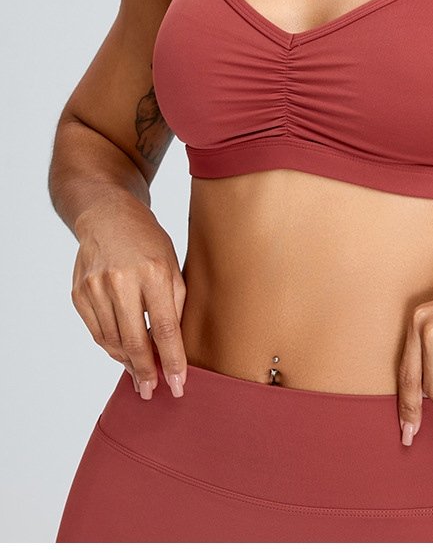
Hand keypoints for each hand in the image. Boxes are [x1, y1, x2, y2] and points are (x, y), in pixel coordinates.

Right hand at [71, 197, 187, 399]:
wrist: (108, 216)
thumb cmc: (148, 241)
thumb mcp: (173, 265)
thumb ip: (175, 303)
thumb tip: (174, 346)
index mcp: (154, 272)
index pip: (165, 328)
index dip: (173, 360)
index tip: (179, 384)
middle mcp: (122, 281)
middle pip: (135, 340)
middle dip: (146, 371)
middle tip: (154, 390)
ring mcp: (96, 288)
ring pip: (112, 341)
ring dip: (128, 363)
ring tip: (141, 376)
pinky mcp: (79, 293)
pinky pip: (97, 331)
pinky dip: (111, 347)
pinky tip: (123, 355)